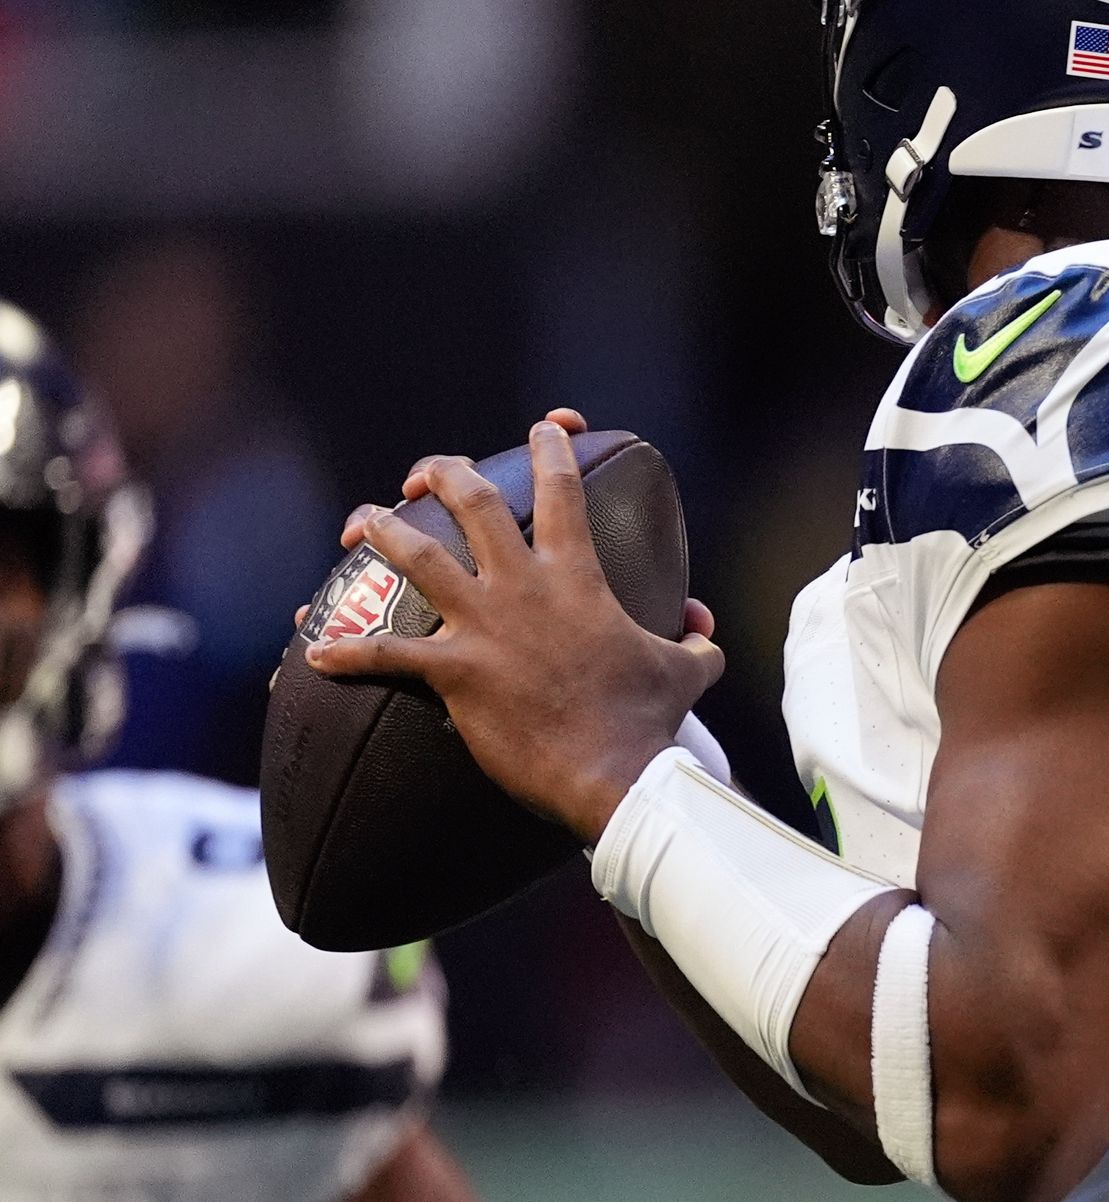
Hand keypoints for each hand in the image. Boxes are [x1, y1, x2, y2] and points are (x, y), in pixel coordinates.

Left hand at [304, 410, 721, 842]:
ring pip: (416, 557)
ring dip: (382, 532)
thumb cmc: (648, 721)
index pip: (563, 492)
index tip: (545, 426)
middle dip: (444, 474)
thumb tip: (700, 626)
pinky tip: (315, 654)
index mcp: (578, 578)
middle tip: (428, 474)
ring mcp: (484, 627)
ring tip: (361, 523)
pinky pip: (386, 655)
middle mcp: (523, 588)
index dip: (553, 449)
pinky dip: (345, 654)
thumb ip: (694, 639)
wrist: (616, 774)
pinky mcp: (454, 672)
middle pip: (473, 505)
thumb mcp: (687, 671)